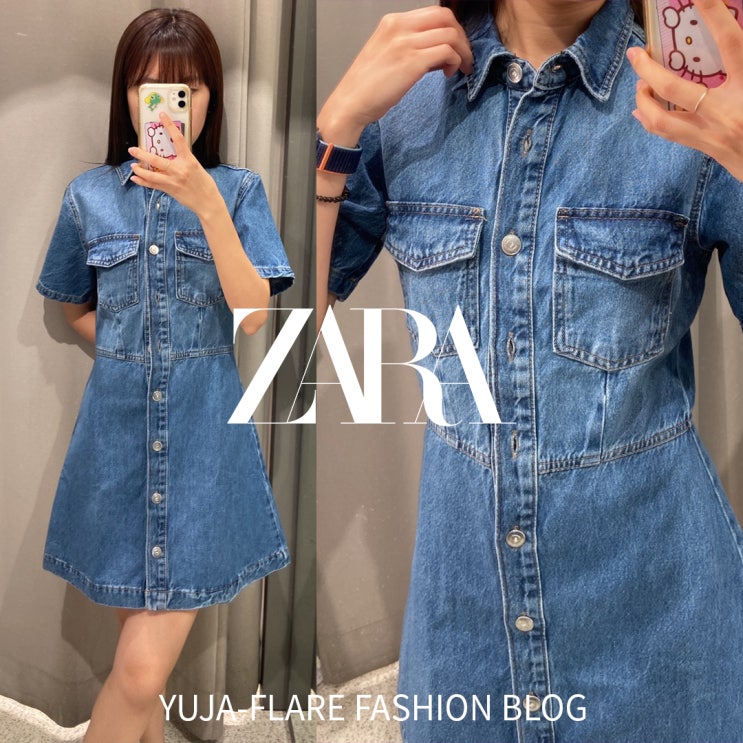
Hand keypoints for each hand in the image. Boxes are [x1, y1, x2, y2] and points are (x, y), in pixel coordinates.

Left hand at [128, 112, 219, 215]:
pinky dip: (142, 182)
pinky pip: (152, 185)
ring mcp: (173, 181)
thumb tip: (173, 153)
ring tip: (133, 165)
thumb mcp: (197, 167)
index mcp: (189, 161)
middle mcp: (179, 170)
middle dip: (142, 154)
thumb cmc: (205, 185)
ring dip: (139, 169)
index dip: (169, 125)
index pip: (178, 139)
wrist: (208, 203)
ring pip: (151, 175)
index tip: (162, 116)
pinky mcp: (170, 190)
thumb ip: (185, 160)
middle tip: (133, 149)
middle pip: (156, 160)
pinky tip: (136, 178)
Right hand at [318, 5, 473, 146]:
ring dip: (462, 52)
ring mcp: (405, 43)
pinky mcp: (412, 62)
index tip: (454, 47)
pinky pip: (446, 52)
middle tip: (463, 56)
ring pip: (450, 34)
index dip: (451, 29)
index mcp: (393, 22)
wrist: (351, 103)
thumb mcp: (387, 55)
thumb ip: (411, 47)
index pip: (433, 13)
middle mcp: (399, 27)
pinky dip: (455, 62)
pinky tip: (448, 74)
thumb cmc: (367, 87)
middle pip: (445, 17)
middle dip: (461, 36)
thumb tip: (439, 52)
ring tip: (460, 68)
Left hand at [627, 0, 742, 181]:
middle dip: (648, 69)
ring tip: (640, 84)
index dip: (713, 14)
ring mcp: (711, 134)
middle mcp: (725, 111)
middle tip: (636, 53)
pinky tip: (642, 112)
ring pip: (661, 119)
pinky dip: (651, 120)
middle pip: (674, 88)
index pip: (731, 41)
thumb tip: (729, 43)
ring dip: (643, 100)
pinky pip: (668, 134)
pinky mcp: (705, 149)